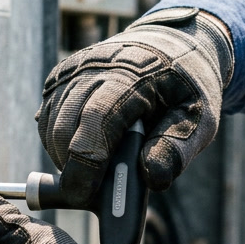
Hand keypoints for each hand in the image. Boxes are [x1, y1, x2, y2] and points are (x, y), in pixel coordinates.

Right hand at [36, 8, 232, 206]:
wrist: (169, 46)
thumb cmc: (185, 87)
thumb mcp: (199, 118)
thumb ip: (177, 149)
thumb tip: (151, 178)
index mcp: (131, 75)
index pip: (97, 120)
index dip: (87, 163)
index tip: (85, 196)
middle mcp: (92, 68)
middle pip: (64, 129)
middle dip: (74, 169)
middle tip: (96, 191)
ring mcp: (70, 72)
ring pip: (50, 128)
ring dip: (67, 158)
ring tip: (99, 165)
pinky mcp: (57, 79)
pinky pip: (45, 121)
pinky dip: (60, 144)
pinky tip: (87, 146)